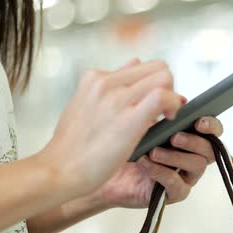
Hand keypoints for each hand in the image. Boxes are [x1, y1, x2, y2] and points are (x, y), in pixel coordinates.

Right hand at [38, 59, 185, 196]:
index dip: (156, 82)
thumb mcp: (86, 104)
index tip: (157, 102)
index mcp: (95, 77)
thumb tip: (136, 62)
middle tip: (164, 110)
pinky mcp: (128, 118)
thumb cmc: (73, 146)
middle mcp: (106, 82)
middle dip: (169, 87)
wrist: (59, 169)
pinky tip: (167, 120)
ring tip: (165, 117)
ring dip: (173, 97)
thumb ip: (112, 84)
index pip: (143, 66)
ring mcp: (116, 98)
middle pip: (158, 67)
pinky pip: (162, 97)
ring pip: (164, 77)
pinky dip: (172, 105)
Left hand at [95, 116, 223, 207]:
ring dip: (176, 156)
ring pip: (197, 165)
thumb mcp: (143, 121)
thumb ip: (162, 109)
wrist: (105, 170)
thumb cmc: (126, 145)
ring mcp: (185, 175)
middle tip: (175, 137)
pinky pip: (177, 185)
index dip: (211, 125)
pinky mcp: (173, 193)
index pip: (212, 129)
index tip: (199, 122)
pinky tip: (146, 163)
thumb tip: (179, 99)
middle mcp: (191, 154)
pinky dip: (162, 172)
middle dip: (194, 141)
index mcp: (189, 135)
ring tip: (154, 151)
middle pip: (210, 149)